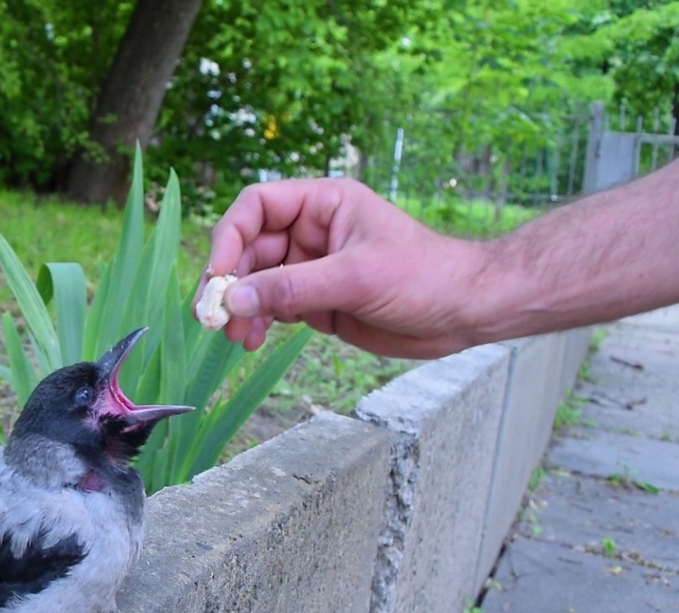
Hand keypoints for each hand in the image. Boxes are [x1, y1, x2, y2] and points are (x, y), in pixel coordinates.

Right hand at [197, 178, 489, 358]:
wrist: (465, 312)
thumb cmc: (424, 277)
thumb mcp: (355, 278)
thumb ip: (291, 288)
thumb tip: (234, 300)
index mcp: (323, 204)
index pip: (257, 206)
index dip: (230, 237)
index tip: (219, 275)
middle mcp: (311, 232)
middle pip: (249, 248)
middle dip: (229, 281)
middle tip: (213, 316)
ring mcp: (313, 267)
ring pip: (257, 282)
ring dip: (240, 308)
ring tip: (233, 337)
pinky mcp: (317, 301)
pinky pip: (273, 307)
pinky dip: (257, 323)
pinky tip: (251, 342)